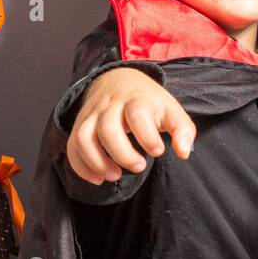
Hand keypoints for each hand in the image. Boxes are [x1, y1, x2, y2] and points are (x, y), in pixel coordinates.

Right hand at [66, 67, 195, 184]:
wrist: (118, 80)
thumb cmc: (148, 102)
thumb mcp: (170, 110)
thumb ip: (182, 130)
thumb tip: (184, 152)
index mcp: (136, 100)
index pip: (137, 115)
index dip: (147, 136)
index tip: (158, 151)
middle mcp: (110, 106)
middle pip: (108, 128)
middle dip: (122, 153)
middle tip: (139, 166)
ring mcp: (92, 115)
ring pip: (84, 137)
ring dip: (97, 162)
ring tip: (115, 176)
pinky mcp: (80, 125)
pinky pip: (73, 146)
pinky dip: (81, 166)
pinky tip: (98, 178)